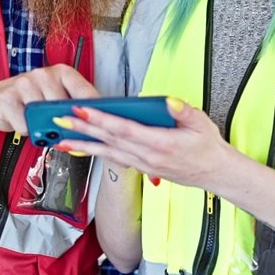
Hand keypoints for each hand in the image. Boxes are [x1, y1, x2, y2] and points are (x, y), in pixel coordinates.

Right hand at [0, 65, 98, 155]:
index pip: (85, 91)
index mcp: (61, 72)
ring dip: (42, 128)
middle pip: (65, 108)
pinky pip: (26, 126)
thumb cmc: (29, 102)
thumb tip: (95, 126)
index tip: (101, 124)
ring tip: (37, 122)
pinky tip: (21, 121)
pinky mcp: (7, 98)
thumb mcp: (54, 100)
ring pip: (45, 118)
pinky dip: (26, 131)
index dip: (94, 110)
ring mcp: (24, 84)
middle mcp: (43, 74)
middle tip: (59, 129)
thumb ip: (73, 108)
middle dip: (64, 123)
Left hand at [54, 98, 237, 191]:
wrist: (214, 173)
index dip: (101, 119)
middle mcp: (147, 156)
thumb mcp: (201, 123)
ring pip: (107, 153)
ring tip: (60, 138)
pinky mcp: (141, 168)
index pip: (124, 129)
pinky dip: (96, 153)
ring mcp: (143, 164)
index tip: (82, 109)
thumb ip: (182, 111)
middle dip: (83, 129)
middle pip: (109, 140)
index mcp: (160, 143)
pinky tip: (81, 149)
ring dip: (83, 145)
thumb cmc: (207, 146)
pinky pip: (114, 159)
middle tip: (60, 120)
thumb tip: (167, 101)